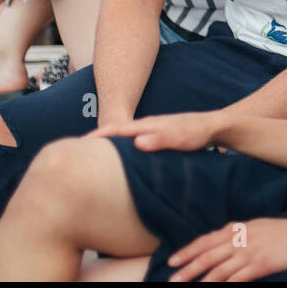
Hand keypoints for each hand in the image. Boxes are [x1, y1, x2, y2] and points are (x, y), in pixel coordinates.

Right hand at [89, 110, 225, 151]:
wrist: (213, 127)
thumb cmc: (197, 132)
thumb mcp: (181, 137)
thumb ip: (161, 139)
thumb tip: (137, 142)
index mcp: (147, 126)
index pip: (116, 129)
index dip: (97, 136)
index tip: (78, 144)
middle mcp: (146, 127)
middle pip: (115, 132)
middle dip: (95, 140)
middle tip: (73, 152)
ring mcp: (150, 132)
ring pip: (123, 138)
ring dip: (107, 145)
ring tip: (89, 158)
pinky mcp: (155, 139)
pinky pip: (132, 143)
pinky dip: (120, 149)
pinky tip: (118, 161)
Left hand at [167, 217, 286, 281]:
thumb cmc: (285, 231)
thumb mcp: (257, 225)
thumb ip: (239, 231)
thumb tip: (222, 235)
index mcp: (238, 229)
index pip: (207, 240)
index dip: (188, 250)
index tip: (173, 260)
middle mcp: (240, 239)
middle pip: (207, 255)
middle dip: (188, 268)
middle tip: (172, 279)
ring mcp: (249, 252)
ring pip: (218, 269)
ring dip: (201, 280)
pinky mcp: (260, 265)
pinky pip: (237, 278)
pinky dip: (225, 285)